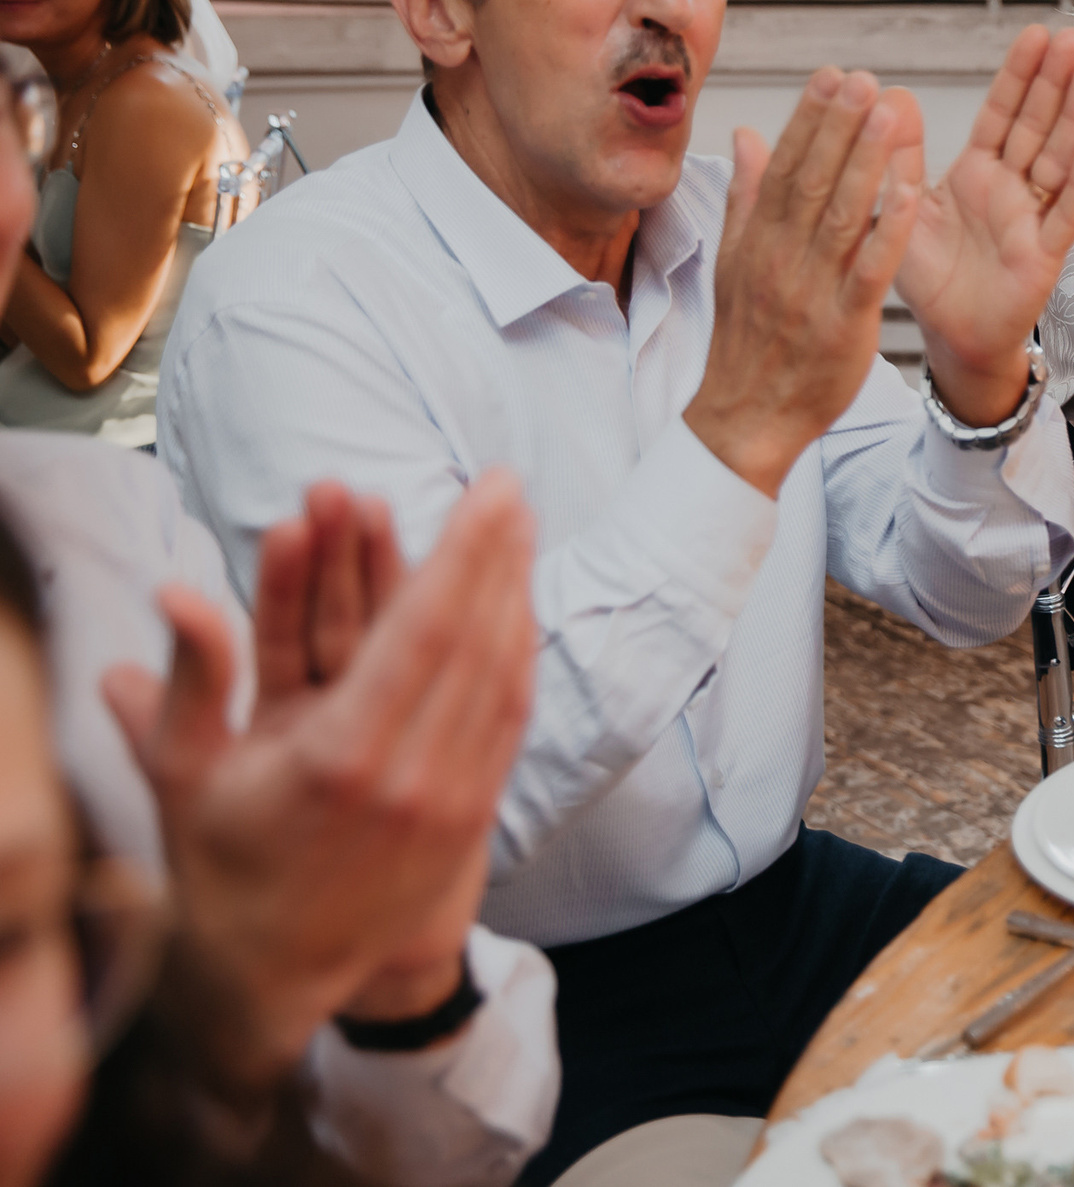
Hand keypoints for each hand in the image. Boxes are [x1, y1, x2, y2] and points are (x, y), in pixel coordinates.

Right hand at [102, 472, 538, 1082]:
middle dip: (492, 554)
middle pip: (472, 640)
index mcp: (339, 759)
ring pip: (501, 673)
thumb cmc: (220, 863)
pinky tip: (514, 599)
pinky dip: (516, 649)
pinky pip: (508, 713)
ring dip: (512, 591)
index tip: (485, 492)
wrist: (276, 973)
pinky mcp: (474, 811)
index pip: (418, 633)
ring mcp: (452, 798)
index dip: (459, 555)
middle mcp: (410, 778)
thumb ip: (192, 678)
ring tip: (517, 524)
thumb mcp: (187, 774)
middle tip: (507, 483)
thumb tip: (174, 591)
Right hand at [687, 68, 924, 494]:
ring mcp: (812, 288)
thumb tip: (745, 132)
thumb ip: (746, 195)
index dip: (810, 118)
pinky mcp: (844, 321)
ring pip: (842, 214)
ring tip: (888, 112)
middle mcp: (781, 256)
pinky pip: (870, 268)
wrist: (745, 416)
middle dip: (839, 125)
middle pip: (812, 179)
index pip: (785, 166)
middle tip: (864, 77)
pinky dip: (889, 228)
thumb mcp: (734, 262)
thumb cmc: (747, 340)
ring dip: (866, 160)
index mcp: (757, 238)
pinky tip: (911, 191)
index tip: (832, 75)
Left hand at [897, 26, 1073, 424]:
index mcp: (975, 172)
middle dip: (1054, 83)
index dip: (1018, 75)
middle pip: (1037, 127)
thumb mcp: (900, 209)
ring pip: (1058, 161)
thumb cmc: (926, 277)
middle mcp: (1009, 189)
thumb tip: (889, 93)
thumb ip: (897, 158)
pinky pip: (1065, 216)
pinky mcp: (1044, 256)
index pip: (1001, 114)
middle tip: (1072, 36)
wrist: (949, 337)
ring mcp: (1031, 219)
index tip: (1035, 34)